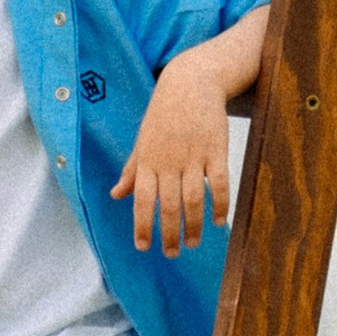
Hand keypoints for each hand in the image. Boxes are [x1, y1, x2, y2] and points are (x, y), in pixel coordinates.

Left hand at [113, 58, 232, 257]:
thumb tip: (116, 194)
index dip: (142, 225)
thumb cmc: (164, 114)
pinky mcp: (216, 149)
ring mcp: (194, 155)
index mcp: (148, 160)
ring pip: (193, 199)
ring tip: (193, 243)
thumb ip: (132, 169)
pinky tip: (219, 221)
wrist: (191, 82)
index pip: (142, 200)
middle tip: (173, 253)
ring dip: (193, 225)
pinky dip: (220, 204)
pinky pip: (219, 183)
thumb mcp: (142, 140)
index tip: (144, 247)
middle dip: (170, 234)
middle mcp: (169, 161)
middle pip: (168, 205)